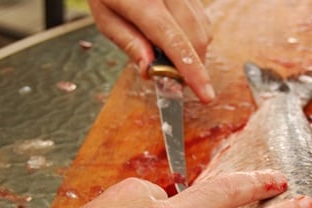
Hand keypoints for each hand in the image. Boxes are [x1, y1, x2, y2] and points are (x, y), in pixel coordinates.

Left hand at [88, 0, 214, 101]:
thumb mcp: (105, 16)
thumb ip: (128, 43)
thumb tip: (150, 70)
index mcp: (143, 2)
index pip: (174, 41)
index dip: (192, 71)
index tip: (205, 94)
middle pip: (196, 38)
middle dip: (193, 66)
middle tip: (175, 80)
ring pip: (203, 30)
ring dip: (194, 52)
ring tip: (170, 55)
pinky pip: (202, 18)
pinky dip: (194, 36)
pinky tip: (176, 37)